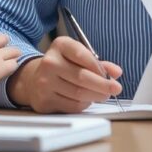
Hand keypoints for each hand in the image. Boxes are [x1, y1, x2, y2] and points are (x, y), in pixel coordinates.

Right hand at [6, 36, 122, 113]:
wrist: (34, 79)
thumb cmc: (63, 66)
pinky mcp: (44, 100)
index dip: (99, 67)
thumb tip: (117, 72)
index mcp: (60, 45)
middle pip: (82, 77)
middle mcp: (49, 62)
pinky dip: (84, 104)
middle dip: (102, 85)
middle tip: (115, 89)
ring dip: (95, 96)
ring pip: (78, 93)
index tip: (112, 76)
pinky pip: (72, 105)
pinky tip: (86, 100)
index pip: (82, 55)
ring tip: (103, 95)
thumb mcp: (78, 57)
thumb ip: (99, 63)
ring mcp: (44, 82)